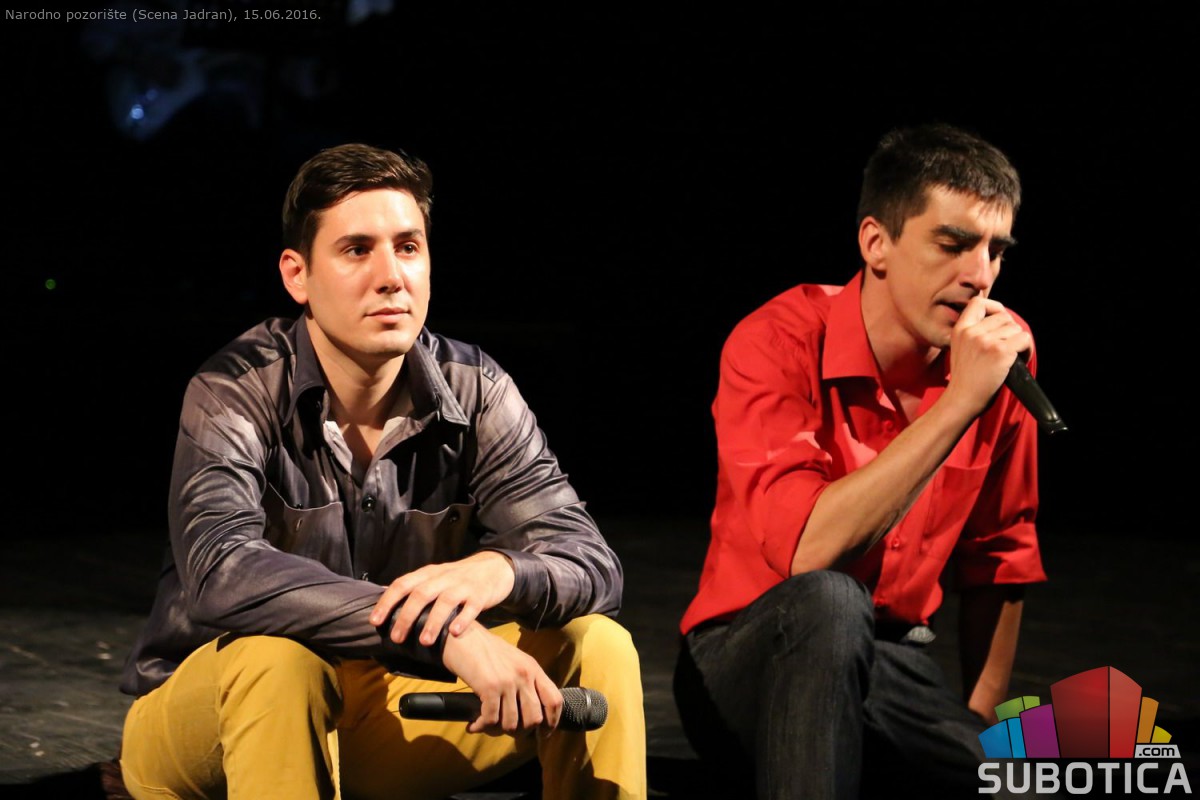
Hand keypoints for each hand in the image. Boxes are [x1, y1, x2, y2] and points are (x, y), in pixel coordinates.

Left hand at [368, 551, 514, 646]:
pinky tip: (454, 633)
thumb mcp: (435, 577)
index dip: (387, 602)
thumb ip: (414, 587)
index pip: (403, 584)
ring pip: (445, 601)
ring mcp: (463, 585)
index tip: (375, 621)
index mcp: (429, 573)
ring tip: (424, 641)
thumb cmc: (458, 578)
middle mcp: (444, 577)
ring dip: (433, 621)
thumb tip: (383, 596)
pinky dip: (462, 619)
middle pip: (421, 594)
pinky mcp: (480, 594)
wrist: (494, 567)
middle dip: (406, 616)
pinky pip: (471, 607)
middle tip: (396, 638)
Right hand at [441, 621, 562, 733]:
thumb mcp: (513, 661)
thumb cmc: (485, 651)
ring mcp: (508, 681)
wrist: (461, 635)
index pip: (554, 701)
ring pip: (511, 724)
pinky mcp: (490, 687)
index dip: (551, 723)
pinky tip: (474, 725)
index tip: (542, 735)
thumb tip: (529, 713)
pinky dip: (481, 727)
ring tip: (487, 726)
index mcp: (533, 668)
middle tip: (506, 732)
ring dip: (497, 731)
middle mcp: (524, 674)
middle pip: (534, 718)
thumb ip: (525, 681)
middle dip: (520, 732)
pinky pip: (491, 720)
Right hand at [943, 296, 1031, 418]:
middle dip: (1010, 331)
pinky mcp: (1001, 352)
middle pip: (1004, 317)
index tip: (998, 319)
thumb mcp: (960, 348)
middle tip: (1008, 347)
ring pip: (1016, 328)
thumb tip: (1000, 319)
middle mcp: (972, 332)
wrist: (962, 399)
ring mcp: (986, 341)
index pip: (978, 302)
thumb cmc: (965, 378)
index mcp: (960, 329)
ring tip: (1011, 357)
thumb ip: (973, 332)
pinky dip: (1027, 350)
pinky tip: (1019, 360)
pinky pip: (1024, 340)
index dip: (993, 307)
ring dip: (1019, 342)